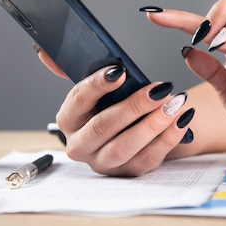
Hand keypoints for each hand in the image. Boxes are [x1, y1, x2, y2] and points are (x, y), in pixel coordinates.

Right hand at [33, 43, 194, 175]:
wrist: (129, 132)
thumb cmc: (110, 106)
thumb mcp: (93, 88)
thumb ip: (72, 69)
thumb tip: (44, 51)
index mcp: (68, 119)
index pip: (78, 100)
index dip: (97, 86)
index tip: (120, 72)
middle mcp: (80, 144)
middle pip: (103, 126)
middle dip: (133, 106)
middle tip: (159, 89)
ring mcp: (103, 162)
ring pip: (125, 146)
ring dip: (152, 124)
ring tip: (174, 104)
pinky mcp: (127, 173)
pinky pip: (147, 159)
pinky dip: (167, 139)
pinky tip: (182, 121)